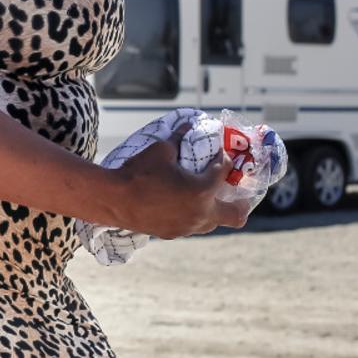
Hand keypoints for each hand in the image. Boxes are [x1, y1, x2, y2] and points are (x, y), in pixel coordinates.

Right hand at [99, 123, 250, 237]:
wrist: (114, 200)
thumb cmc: (139, 173)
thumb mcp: (161, 149)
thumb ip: (179, 137)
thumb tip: (188, 124)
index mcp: (203, 190)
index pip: (224, 171)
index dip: (224, 159)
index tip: (220, 154)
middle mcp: (201, 213)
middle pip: (236, 215)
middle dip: (243, 203)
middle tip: (240, 192)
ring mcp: (187, 226)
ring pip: (213, 222)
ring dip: (215, 209)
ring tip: (209, 198)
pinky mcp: (173, 233)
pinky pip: (192, 226)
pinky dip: (193, 215)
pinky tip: (182, 205)